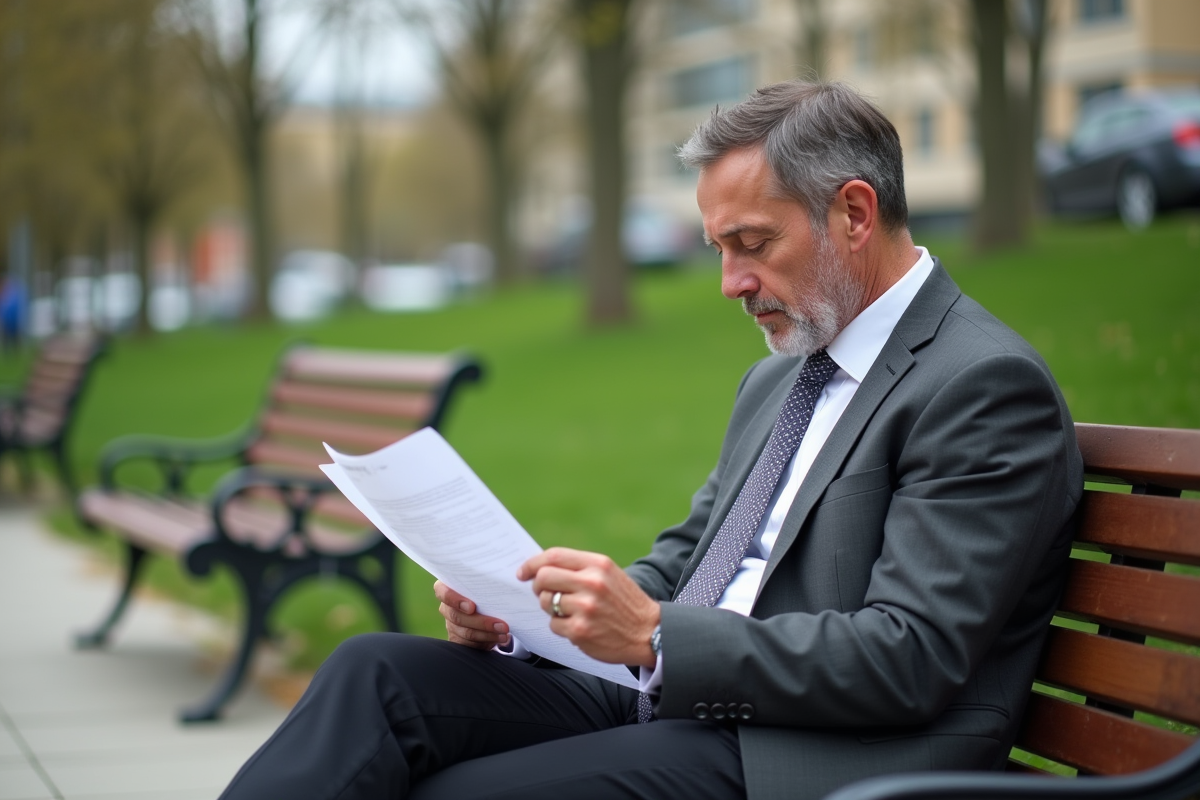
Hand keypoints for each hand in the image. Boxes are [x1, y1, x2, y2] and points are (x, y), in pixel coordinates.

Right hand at [434, 580, 509, 649]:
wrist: (490, 609)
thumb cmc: (487, 591)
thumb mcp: (487, 584)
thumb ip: (490, 581)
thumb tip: (513, 577)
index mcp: (449, 587)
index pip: (442, 591)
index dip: (454, 599)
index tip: (472, 607)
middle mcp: (447, 606)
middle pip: (456, 616)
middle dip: (481, 622)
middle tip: (502, 624)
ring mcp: (451, 624)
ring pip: (465, 632)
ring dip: (488, 633)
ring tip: (505, 632)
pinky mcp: (458, 639)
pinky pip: (469, 644)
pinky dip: (487, 641)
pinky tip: (501, 638)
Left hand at [518, 547, 659, 667]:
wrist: (650, 633)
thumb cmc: (625, 602)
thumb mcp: (609, 575)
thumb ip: (580, 568)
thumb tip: (542, 568)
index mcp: (598, 565)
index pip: (554, 556)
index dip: (533, 563)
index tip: (523, 572)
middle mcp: (592, 583)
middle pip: (544, 578)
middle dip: (538, 586)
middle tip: (544, 593)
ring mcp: (585, 608)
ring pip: (546, 602)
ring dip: (552, 608)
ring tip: (570, 612)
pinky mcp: (580, 631)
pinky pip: (554, 625)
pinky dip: (561, 626)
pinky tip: (578, 626)